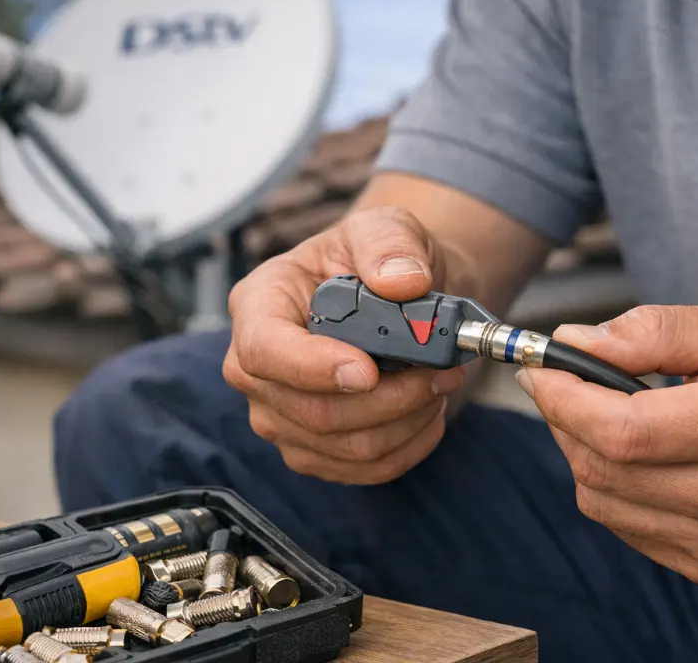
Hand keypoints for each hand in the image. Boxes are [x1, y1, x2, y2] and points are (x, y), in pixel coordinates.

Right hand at [223, 206, 471, 484]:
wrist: (397, 297)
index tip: (368, 371)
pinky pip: (368, 468)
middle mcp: (256, 370)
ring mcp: (281, 418)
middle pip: (312, 411)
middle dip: (391, 397)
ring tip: (441, 381)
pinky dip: (412, 443)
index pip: (262, 351)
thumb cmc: (378, 260)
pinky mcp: (315, 451)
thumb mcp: (385, 227)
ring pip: (347, 447)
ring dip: (410, 419)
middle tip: (441, 369)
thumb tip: (402, 282)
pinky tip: (429, 409)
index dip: (312, 369)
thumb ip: (390, 245)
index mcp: (259, 306)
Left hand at [516, 303, 697, 582]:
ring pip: (603, 501)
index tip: (543, 368)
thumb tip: (579, 341)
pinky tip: (640, 455)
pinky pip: (625, 526)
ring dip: (585, 452)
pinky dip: (613, 487)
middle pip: (602, 467)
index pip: (620, 428)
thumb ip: (657, 331)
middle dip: (565, 419)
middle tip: (568, 383)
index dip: (562, 397)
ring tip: (609, 415)